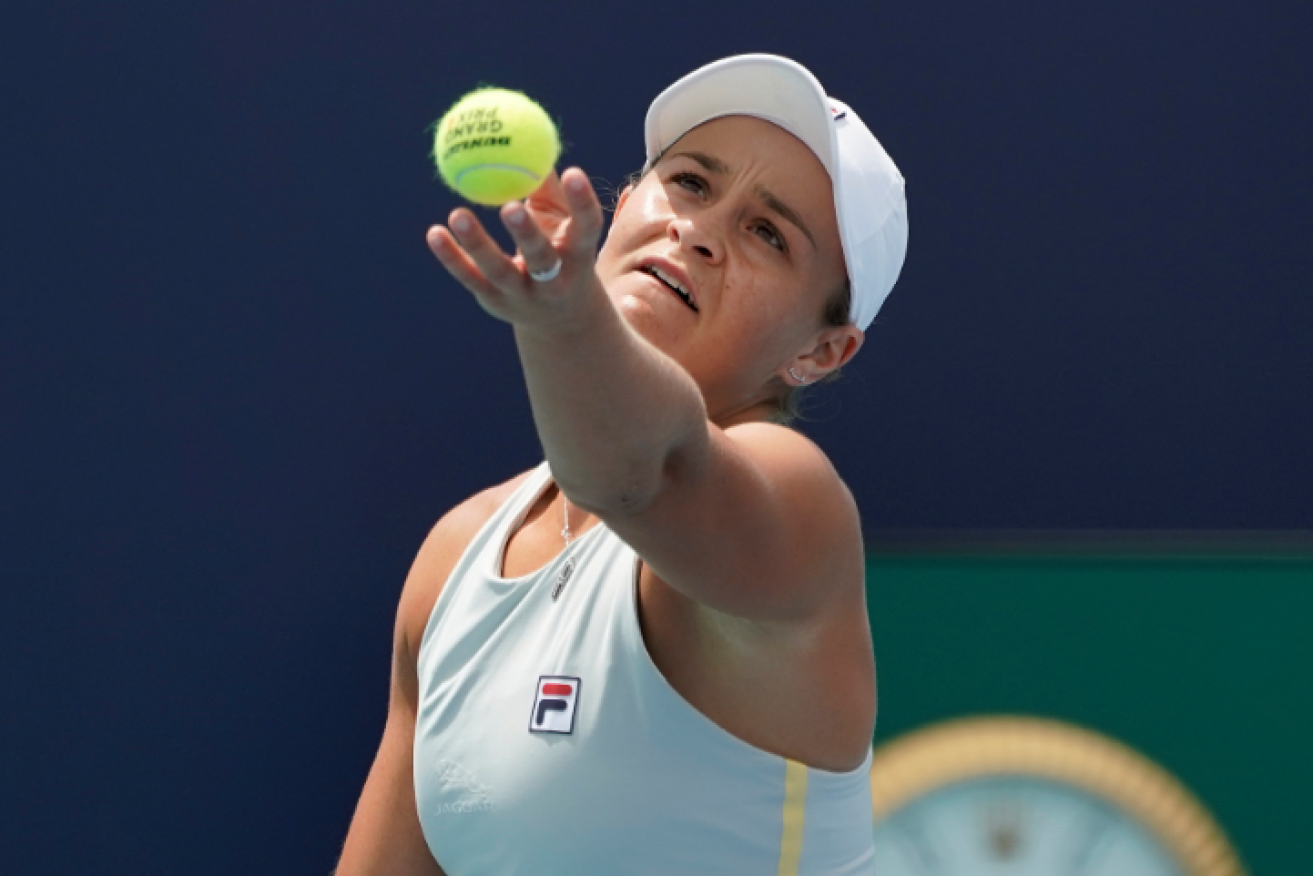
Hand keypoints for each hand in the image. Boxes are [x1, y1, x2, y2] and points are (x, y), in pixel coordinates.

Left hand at [426, 167, 606, 332]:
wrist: (559, 318)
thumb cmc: (561, 252)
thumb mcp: (563, 225)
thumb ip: (548, 189)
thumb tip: (533, 142)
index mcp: (579, 257)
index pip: (587, 229)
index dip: (583, 202)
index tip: (574, 172)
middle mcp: (556, 282)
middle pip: (542, 259)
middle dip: (527, 234)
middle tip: (508, 205)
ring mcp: (524, 296)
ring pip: (499, 271)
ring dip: (478, 244)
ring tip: (457, 214)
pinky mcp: (495, 303)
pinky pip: (471, 278)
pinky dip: (451, 256)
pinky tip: (434, 233)